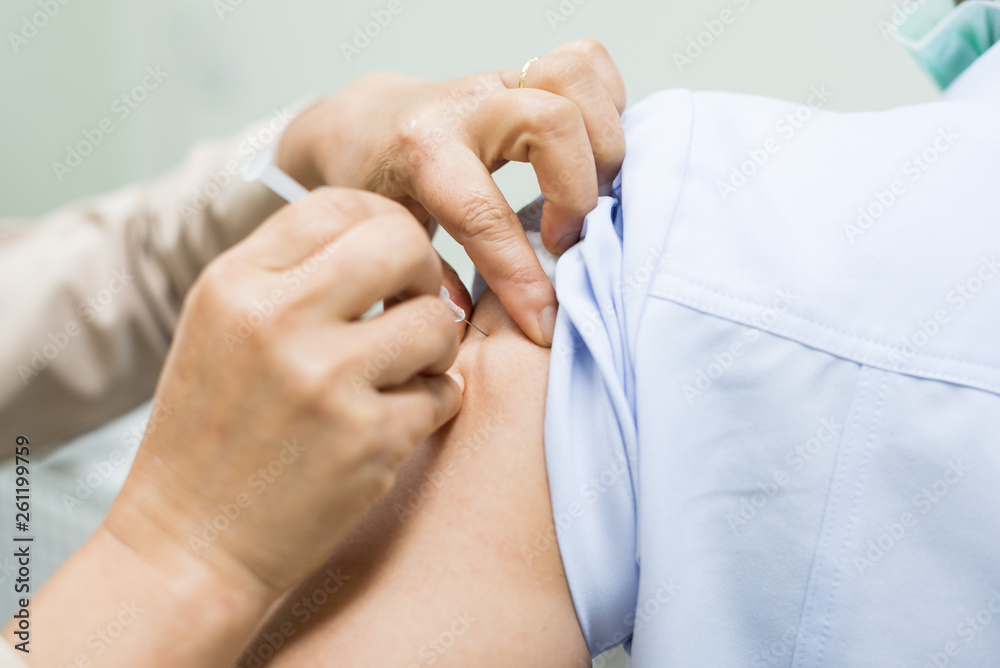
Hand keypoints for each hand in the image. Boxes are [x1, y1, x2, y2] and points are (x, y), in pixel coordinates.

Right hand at [104, 189, 462, 597]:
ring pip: (437, 319)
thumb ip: (289, 273)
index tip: (391, 264)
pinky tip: (392, 423)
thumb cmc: (209, 436)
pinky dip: (430, 405)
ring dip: (435, 347)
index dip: (382, 226)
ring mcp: (326, 380)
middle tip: (412, 308)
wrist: (188, 546)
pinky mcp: (368, 440)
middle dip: (424, 272)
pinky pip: (444, 392)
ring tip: (403, 373)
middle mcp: (277, 319)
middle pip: (400, 241)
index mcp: (235, 283)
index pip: (340, 204)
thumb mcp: (221, 329)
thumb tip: (384, 233)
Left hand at [279, 39, 626, 345]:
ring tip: (588, 195)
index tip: (543, 321)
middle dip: (577, 192)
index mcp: (420, 151)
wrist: (363, 123)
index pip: (483, 214)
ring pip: (575, 79)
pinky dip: (606, 104)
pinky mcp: (525, 71)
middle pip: (553, 122)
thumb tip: (468, 324)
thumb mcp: (388, 235)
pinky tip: (592, 151)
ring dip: (602, 141)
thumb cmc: (375, 182)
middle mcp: (465, 105)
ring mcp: (499, 80)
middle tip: (565, 240)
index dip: (521, 276)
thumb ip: (428, 280)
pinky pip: (587, 62)